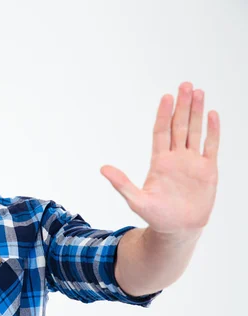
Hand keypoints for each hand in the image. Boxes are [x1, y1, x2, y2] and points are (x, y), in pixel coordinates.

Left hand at [100, 82, 219, 233]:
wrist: (178, 230)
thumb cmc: (156, 216)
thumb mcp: (136, 200)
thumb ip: (122, 183)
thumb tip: (103, 168)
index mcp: (159, 162)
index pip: (161, 132)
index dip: (164, 114)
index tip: (167, 97)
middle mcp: (176, 158)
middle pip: (179, 126)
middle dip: (183, 106)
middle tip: (186, 85)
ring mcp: (192, 163)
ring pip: (195, 131)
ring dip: (197, 112)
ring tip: (199, 92)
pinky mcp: (208, 170)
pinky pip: (211, 146)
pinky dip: (213, 131)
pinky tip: (213, 115)